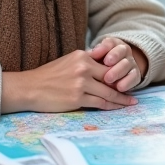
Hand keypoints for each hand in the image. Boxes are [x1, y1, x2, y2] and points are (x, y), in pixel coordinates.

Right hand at [0, 49, 137, 112]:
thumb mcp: (67, 62)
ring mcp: (81, 83)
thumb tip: (102, 69)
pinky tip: (117, 108)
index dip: (118, 72)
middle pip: (111, 77)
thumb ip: (85, 63)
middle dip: (124, 86)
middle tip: (135, 92)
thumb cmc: (47, 76)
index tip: (127, 78)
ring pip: (108, 92)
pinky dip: (110, 106)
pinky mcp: (77, 98)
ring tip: (131, 103)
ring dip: (121, 99)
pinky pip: (99, 103)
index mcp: (82, 56)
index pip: (106, 64)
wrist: (29, 88)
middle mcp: (84, 67)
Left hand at [88, 36, 147, 91]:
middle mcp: (125, 51)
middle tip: (103, 64)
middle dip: (113, 58)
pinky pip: (134, 77)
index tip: (95, 55)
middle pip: (121, 51)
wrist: (115, 74)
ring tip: (108, 80)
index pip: (110, 43)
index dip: (104, 48)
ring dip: (118, 72)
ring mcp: (131, 63)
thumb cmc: (100, 65)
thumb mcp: (94, 58)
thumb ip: (92, 56)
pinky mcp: (136, 75)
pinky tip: (119, 87)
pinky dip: (127, 82)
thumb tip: (90, 55)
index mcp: (114, 44)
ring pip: (127, 64)